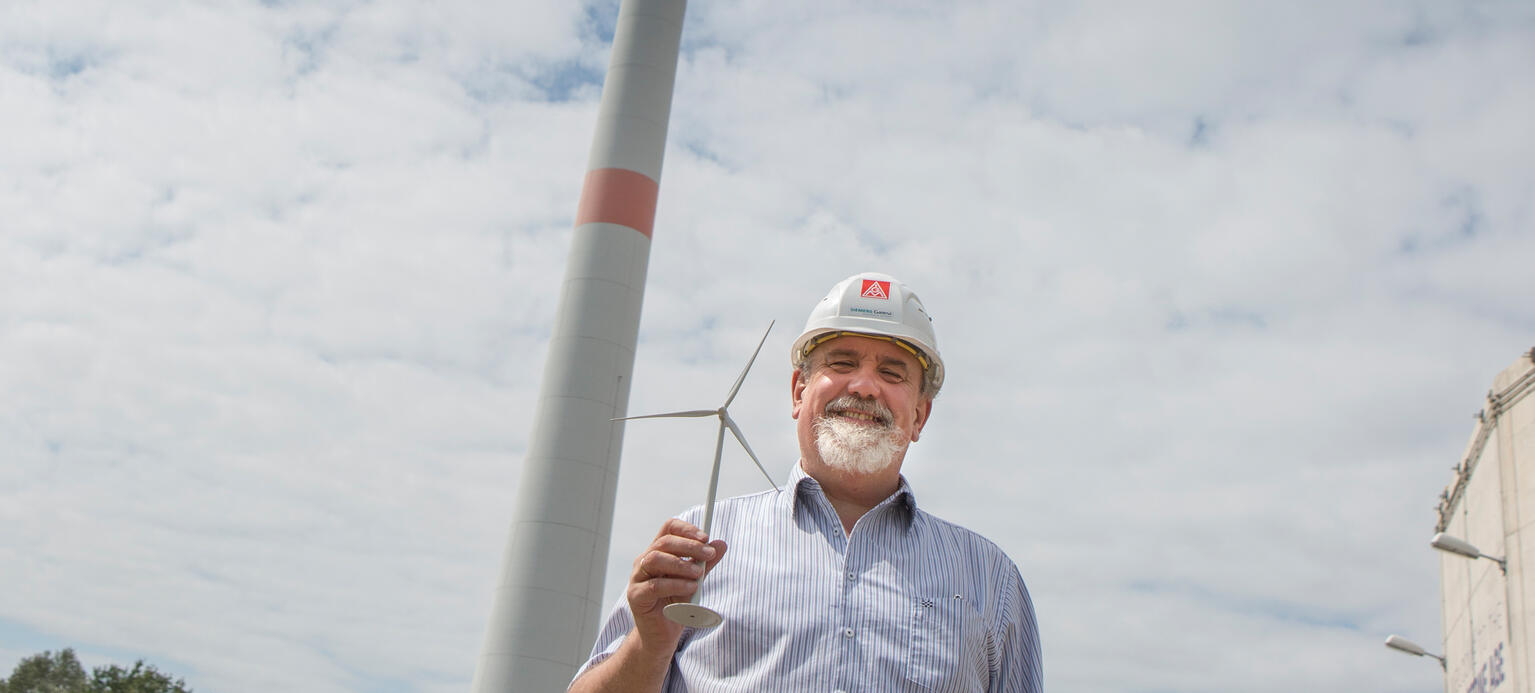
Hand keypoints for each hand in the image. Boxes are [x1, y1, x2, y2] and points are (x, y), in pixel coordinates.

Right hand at [626, 518, 728, 645]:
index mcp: (657, 552)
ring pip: (655, 559)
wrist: (662, 635)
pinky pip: (655, 585)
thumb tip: (721, 544)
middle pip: (664, 542)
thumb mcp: (694, 580)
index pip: (668, 529)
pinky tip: (690, 588)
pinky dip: (675, 584)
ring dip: (681, 564)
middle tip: (709, 554)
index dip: (686, 529)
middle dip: (689, 546)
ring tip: (699, 573)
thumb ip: (706, 563)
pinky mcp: (636, 596)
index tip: (705, 537)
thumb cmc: (676, 605)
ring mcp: (637, 578)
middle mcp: (644, 561)